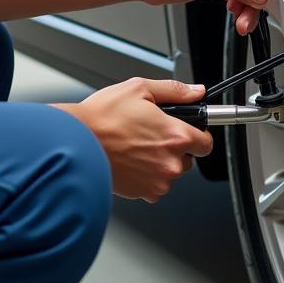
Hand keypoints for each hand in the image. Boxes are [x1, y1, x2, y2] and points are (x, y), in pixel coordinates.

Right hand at [51, 78, 212, 201]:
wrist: (76, 144)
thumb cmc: (102, 117)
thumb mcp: (139, 89)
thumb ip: (174, 90)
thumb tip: (195, 91)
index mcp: (175, 135)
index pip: (206, 143)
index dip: (198, 134)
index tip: (188, 130)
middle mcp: (171, 162)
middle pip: (188, 158)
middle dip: (174, 147)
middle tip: (152, 134)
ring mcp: (158, 181)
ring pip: (170, 172)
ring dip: (159, 161)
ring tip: (135, 145)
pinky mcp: (143, 193)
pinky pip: (154, 185)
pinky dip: (146, 175)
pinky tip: (130, 159)